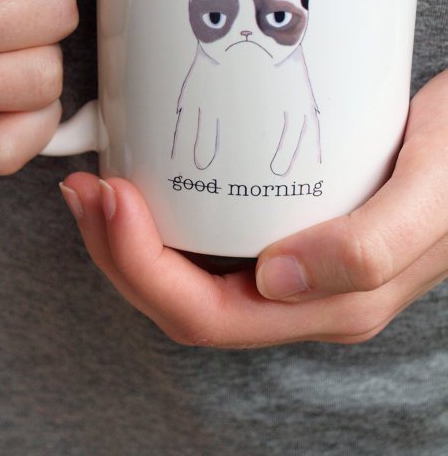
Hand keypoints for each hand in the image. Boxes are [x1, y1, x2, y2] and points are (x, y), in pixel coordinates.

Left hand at [61, 70, 447, 346]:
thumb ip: (366, 248)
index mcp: (328, 305)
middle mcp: (299, 297)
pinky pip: (206, 244)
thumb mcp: (429, 199)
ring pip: (186, 277)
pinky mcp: (285, 231)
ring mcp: (289, 267)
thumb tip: (275, 279)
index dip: (143, 266)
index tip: (111, 198)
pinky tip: (146, 184)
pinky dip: (163, 220)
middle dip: (118, 253)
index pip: (206, 314)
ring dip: (130, 239)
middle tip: (85, 190)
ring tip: (97, 187)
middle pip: (181, 301)